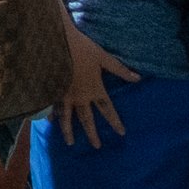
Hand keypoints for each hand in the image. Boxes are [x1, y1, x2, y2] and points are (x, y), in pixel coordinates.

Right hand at [55, 27, 139, 146]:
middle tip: (97, 146)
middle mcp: (80, 96)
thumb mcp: (103, 57)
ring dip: (69, 131)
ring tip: (70, 143)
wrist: (57, 42)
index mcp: (94, 89)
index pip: (107, 110)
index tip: (121, 133)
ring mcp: (64, 95)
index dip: (115, 121)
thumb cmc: (82, 48)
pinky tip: (49, 121)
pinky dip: (50, 115)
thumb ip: (120, 69)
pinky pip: (52, 106)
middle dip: (92, 134)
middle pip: (87, 119)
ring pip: (67, 118)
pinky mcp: (52, 90)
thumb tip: (138, 78)